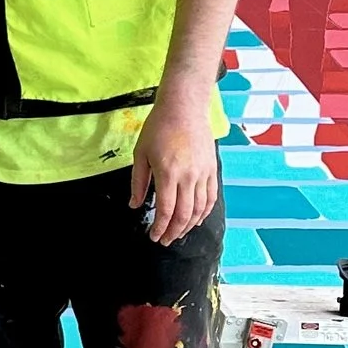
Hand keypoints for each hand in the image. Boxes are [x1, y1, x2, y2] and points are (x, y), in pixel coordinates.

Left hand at [130, 83, 219, 250]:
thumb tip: (135, 204)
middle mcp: (189, 177)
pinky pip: (211, 198)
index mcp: (168, 173)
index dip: (160, 228)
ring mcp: (203, 174)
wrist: (184, 107)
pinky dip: (205, 212)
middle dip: (174, 232)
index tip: (154, 236)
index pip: (166, 211)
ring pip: (200, 209)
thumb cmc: (159, 127)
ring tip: (178, 232)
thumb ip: (139, 182)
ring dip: (189, 225)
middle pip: (184, 215)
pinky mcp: (212, 169)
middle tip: (165, 240)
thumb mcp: (141, 154)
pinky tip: (196, 218)